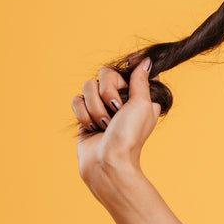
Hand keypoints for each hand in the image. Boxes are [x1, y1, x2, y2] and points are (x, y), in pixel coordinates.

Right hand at [73, 57, 161, 196]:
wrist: (107, 162)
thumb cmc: (129, 136)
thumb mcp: (143, 105)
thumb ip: (142, 80)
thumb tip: (147, 61)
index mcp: (138, 94)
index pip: (131, 67)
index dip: (128, 65)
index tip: (127, 66)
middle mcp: (120, 97)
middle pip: (105, 73)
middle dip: (107, 91)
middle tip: (115, 109)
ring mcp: (101, 105)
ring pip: (88, 86)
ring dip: (95, 107)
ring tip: (103, 124)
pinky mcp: (85, 114)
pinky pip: (76, 100)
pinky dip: (83, 114)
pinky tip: (91, 127)